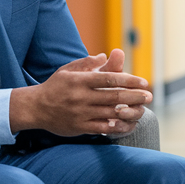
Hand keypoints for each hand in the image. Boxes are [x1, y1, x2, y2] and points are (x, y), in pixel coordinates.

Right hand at [9, 49, 151, 136]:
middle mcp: (81, 97)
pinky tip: (128, 124)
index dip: (128, 80)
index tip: (143, 82)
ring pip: (110, 113)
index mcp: (80, 80)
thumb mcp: (68, 70)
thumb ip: (88, 63)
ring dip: (130, 112)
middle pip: (113, 96)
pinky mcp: (79, 127)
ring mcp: (80, 113)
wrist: (35, 108)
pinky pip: (102, 128)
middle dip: (134, 96)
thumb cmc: (56, 86)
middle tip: (149, 96)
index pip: (109, 79)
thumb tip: (107, 55)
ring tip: (143, 110)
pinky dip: (116, 126)